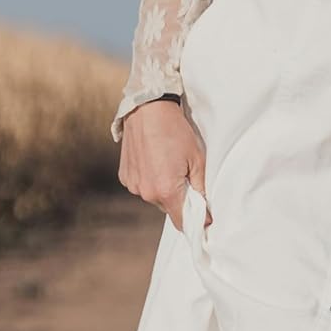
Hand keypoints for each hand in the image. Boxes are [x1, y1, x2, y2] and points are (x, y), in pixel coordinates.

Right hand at [118, 97, 210, 232]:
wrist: (148, 108)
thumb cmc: (175, 131)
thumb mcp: (197, 159)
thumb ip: (201, 189)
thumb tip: (206, 215)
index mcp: (166, 191)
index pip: (181, 222)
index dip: (194, 220)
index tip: (202, 214)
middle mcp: (146, 192)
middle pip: (168, 208)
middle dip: (178, 197)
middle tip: (184, 173)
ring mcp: (133, 185)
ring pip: (154, 197)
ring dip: (162, 187)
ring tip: (166, 161)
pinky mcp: (125, 176)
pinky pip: (142, 185)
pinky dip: (149, 178)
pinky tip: (153, 159)